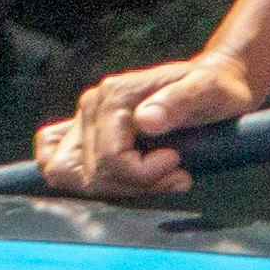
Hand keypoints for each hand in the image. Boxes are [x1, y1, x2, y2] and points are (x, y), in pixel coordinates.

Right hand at [37, 50, 256, 196]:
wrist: (214, 82)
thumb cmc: (214, 89)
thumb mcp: (209, 92)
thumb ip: (179, 102)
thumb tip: (146, 121)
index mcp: (115, 95)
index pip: (109, 157)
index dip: (142, 174)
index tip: (177, 165)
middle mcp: (92, 104)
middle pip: (88, 172)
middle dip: (132, 185)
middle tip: (172, 176)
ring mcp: (86, 118)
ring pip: (69, 174)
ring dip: (115, 187)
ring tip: (158, 178)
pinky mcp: (86, 130)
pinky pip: (55, 158)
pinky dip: (82, 176)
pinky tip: (124, 176)